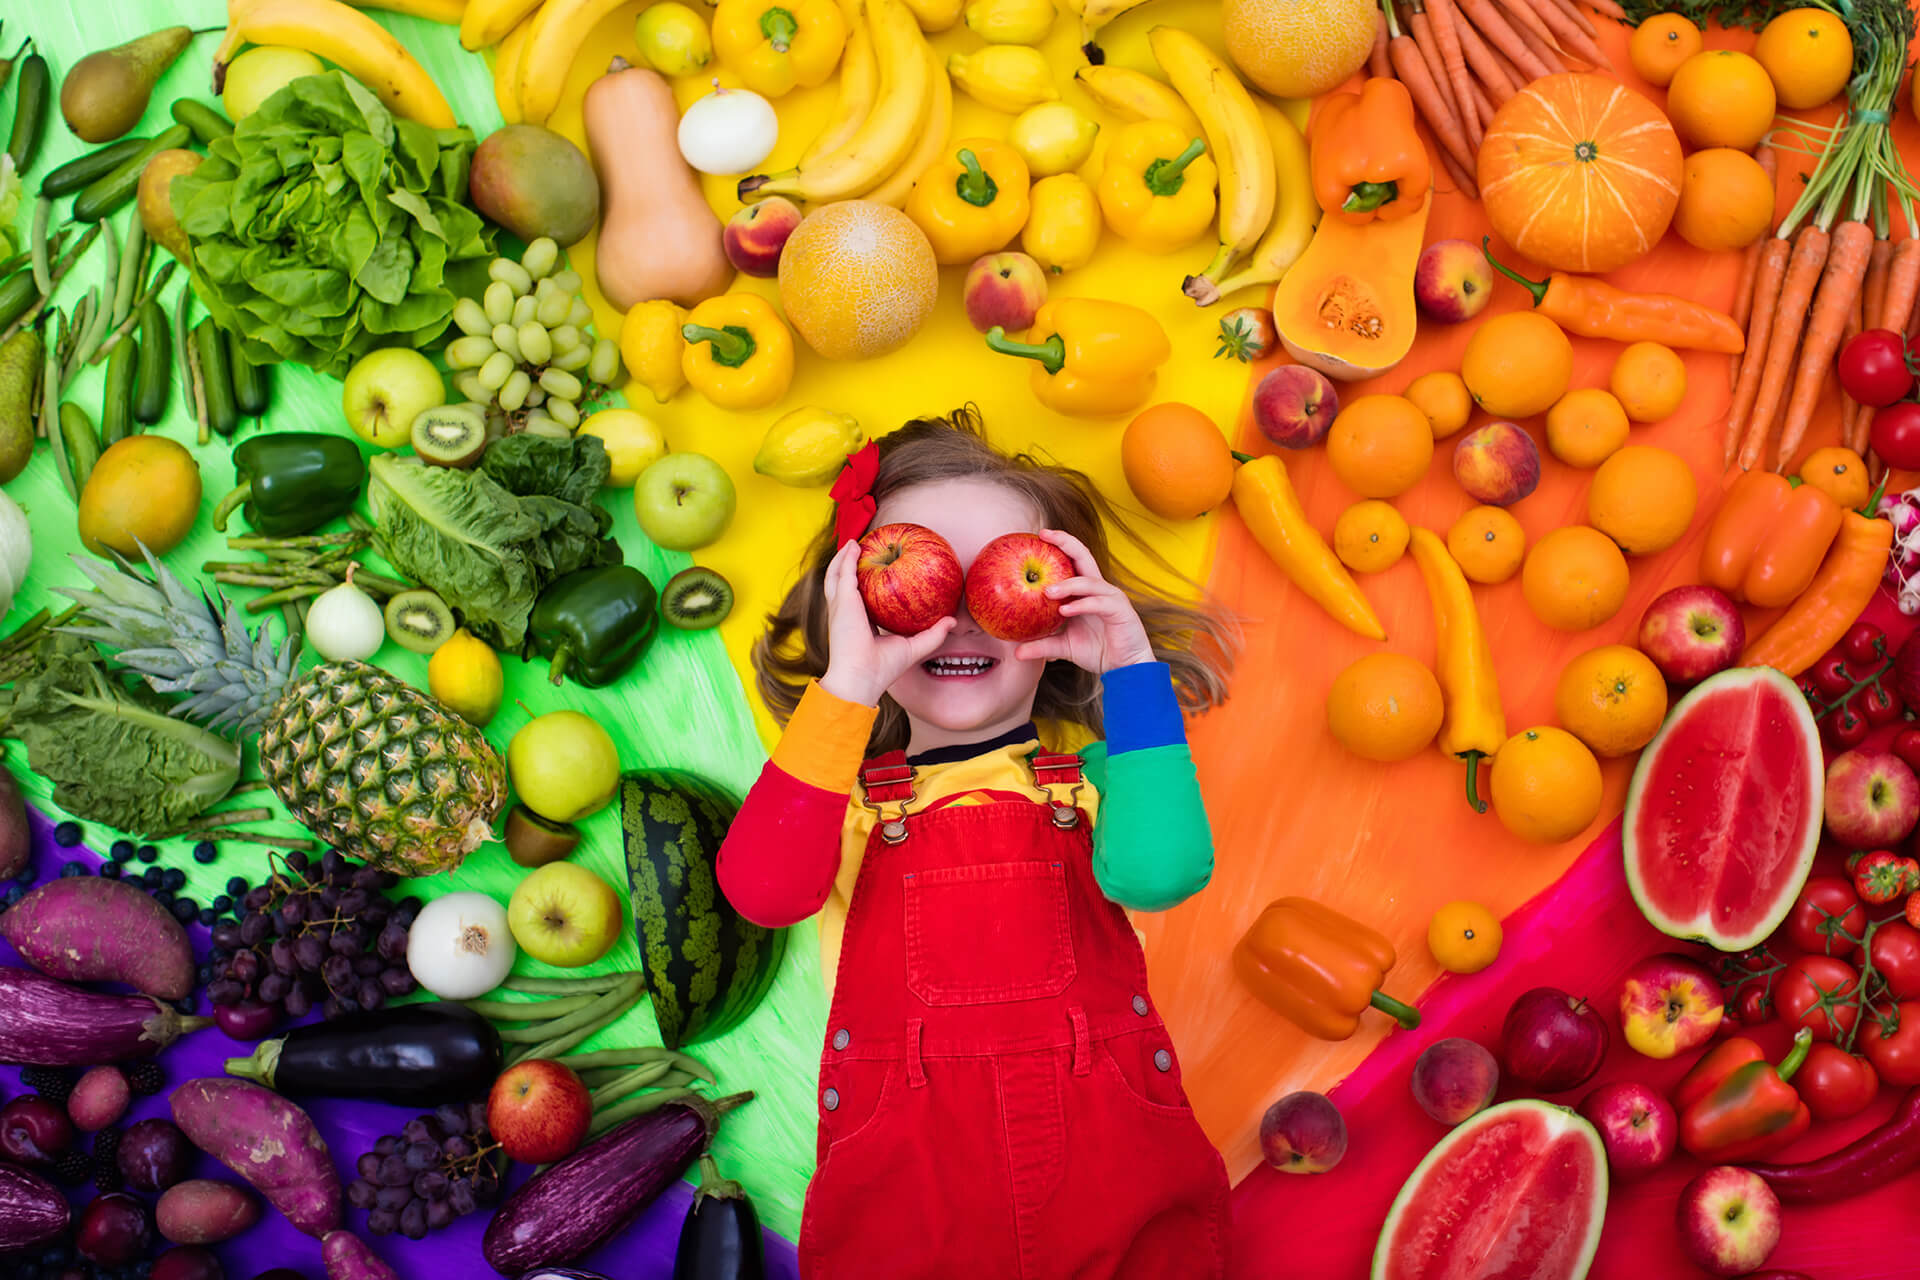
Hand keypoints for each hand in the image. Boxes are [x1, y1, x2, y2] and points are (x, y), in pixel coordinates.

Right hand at [817, 540, 956, 706]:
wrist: (862, 678)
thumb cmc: (883, 668)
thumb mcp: (913, 647)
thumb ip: (933, 634)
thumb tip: (952, 621)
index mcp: (859, 623)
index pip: (858, 599)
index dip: (864, 586)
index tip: (875, 572)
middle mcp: (845, 613)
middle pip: (842, 583)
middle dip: (846, 566)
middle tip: (859, 550)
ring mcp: (840, 606)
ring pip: (835, 574)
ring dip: (842, 556)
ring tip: (853, 542)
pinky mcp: (842, 601)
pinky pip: (843, 572)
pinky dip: (846, 557)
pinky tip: (855, 545)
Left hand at [1013, 529, 1155, 673]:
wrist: (1124, 667)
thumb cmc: (1097, 651)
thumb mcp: (1063, 647)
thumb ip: (1042, 645)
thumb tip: (1016, 652)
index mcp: (1086, 590)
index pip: (1073, 559)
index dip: (1059, 544)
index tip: (1038, 535)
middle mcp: (1099, 588)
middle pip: (1084, 556)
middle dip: (1065, 542)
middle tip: (1044, 536)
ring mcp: (1111, 597)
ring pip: (1089, 581)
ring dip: (1068, 584)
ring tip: (1047, 591)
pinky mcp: (1120, 611)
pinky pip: (1099, 603)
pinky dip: (1081, 605)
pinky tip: (1065, 611)